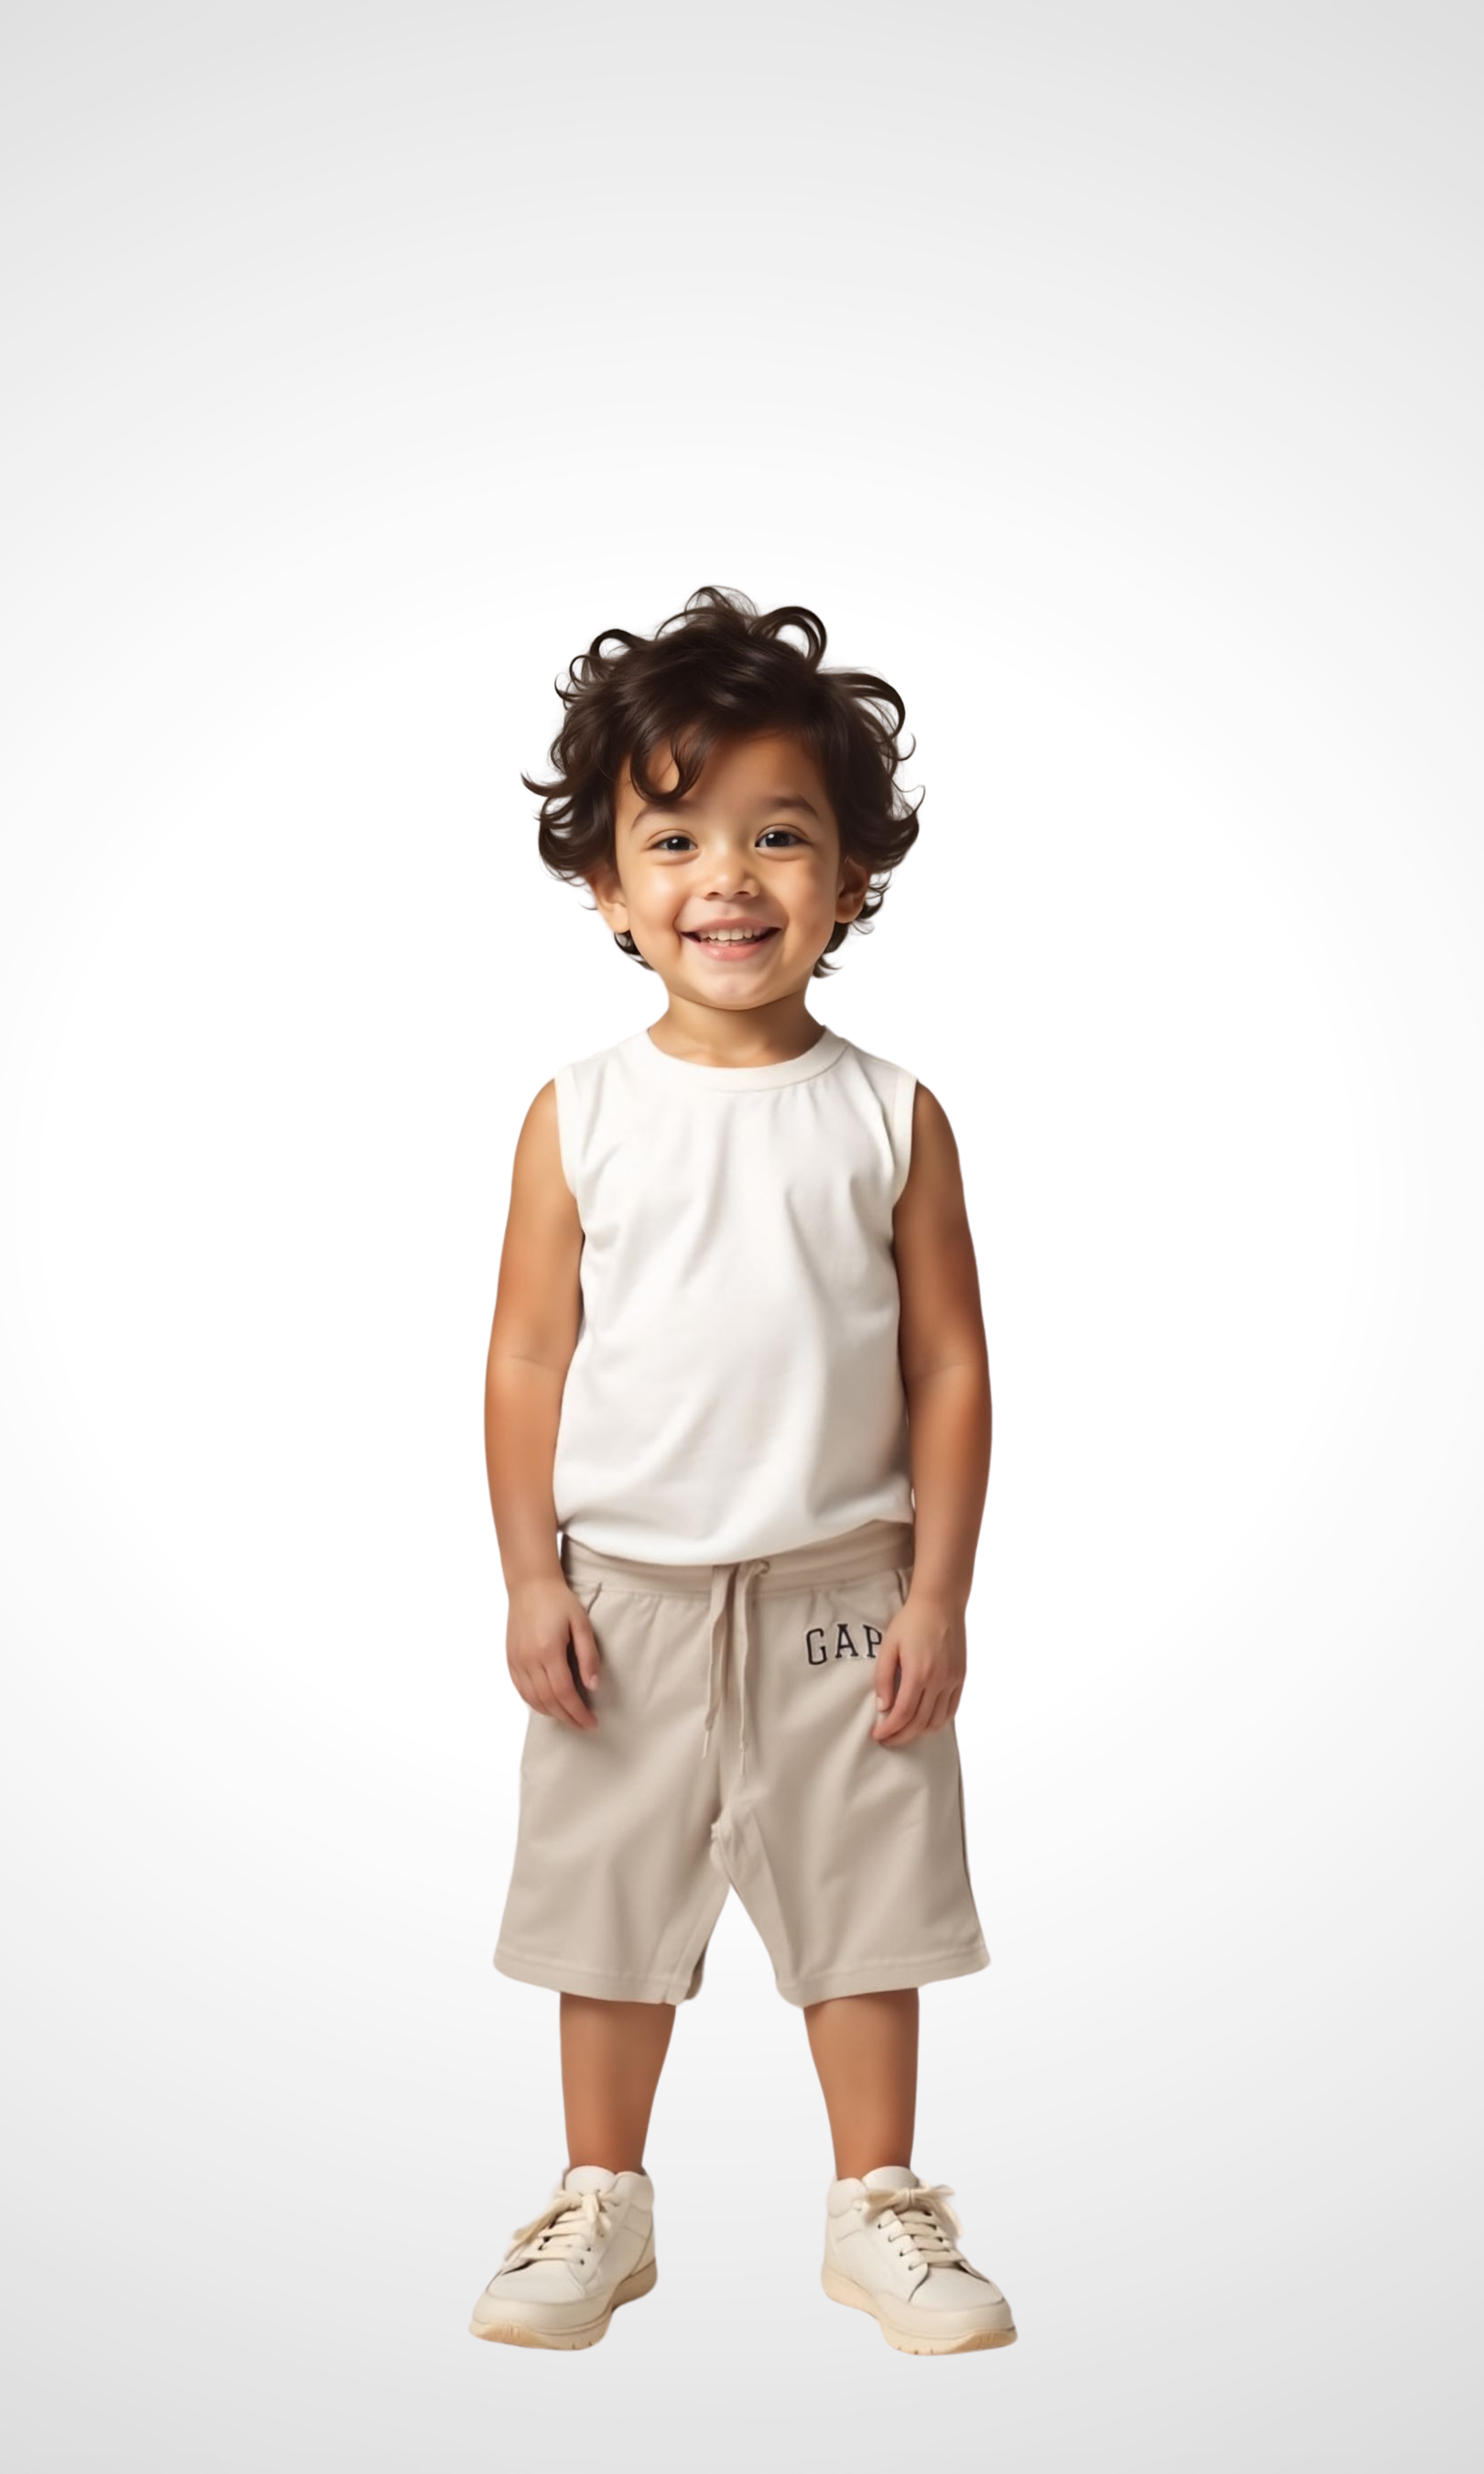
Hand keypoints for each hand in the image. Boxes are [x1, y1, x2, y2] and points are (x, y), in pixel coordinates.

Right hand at [507, 1577, 601, 1730]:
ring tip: (570, 1718)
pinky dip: (535, 1703)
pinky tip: (548, 1706)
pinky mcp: (511, 1659)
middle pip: (549, 1701)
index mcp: (548, 1650)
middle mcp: (529, 1659)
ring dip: (552, 1714)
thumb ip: (589, 1656)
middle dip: (568, 1718)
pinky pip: (521, 1690)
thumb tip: (592, 1686)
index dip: (578, 1712)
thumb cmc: (558, 1601)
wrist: (530, 1585)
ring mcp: (517, 1660)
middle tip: (584, 1725)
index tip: (592, 1722)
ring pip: (533, 1700)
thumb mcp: (582, 1623)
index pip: (564, 1693)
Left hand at [871, 1589, 966, 1745]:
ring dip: (919, 1732)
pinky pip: (951, 1709)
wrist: (941, 1603)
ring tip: (903, 1732)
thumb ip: (884, 1678)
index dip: (889, 1729)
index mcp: (918, 1673)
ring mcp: (953, 1680)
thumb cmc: (911, 1622)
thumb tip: (883, 1707)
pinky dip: (938, 1722)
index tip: (877, 1735)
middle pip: (919, 1722)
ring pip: (937, 1720)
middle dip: (901, 1736)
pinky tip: (925, 1723)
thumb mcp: (889, 1646)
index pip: (903, 1714)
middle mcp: (939, 1680)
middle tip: (886, 1740)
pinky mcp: (961, 1677)